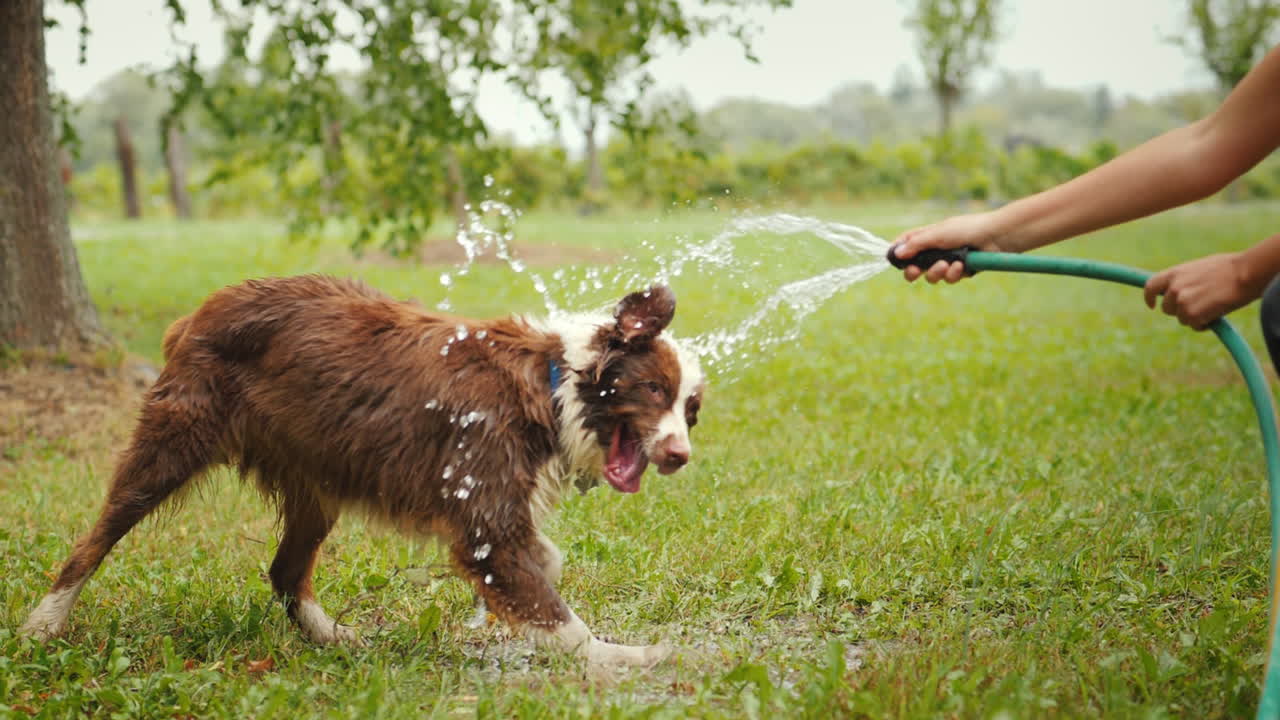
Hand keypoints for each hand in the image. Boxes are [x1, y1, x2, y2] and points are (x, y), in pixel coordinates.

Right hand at [891, 212, 1009, 283]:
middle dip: (913, 271)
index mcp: (928, 236)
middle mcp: (936, 249)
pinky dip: (953, 274)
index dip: (898, 252)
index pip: (907, 244)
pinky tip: (961, 266)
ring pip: (931, 276)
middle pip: (915, 266)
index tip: (892, 259)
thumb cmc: (966, 229)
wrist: (995, 237)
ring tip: (946, 265)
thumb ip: (916, 245)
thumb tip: (896, 253)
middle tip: (914, 272)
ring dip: (936, 272)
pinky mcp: (961, 271)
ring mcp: (948, 261)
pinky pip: (949, 279)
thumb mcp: (937, 234)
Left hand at [1143, 252, 1260, 329]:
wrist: (1245, 273)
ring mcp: (1182, 302)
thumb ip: (1184, 279)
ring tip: (1212, 305)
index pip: (1150, 287)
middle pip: (1167, 309)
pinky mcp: (1192, 315)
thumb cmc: (1228, 268)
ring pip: (1181, 319)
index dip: (1149, 298)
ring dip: (1194, 317)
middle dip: (1180, 310)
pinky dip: (1204, 324)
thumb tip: (1177, 289)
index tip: (1152, 305)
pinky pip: (1194, 326)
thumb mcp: (1198, 268)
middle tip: (1200, 305)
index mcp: (1174, 273)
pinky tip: (1216, 313)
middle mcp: (1173, 288)